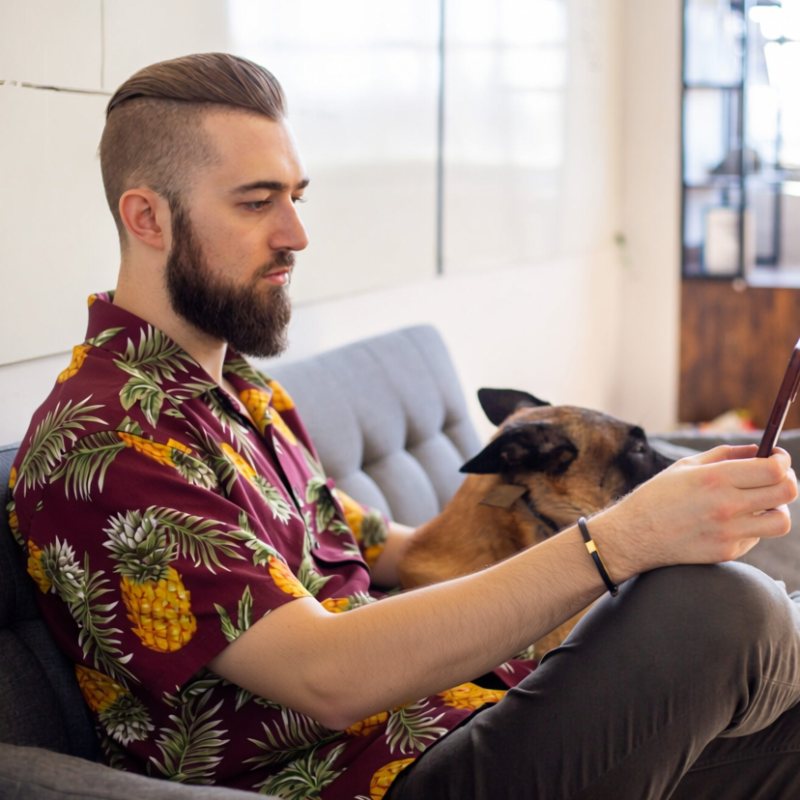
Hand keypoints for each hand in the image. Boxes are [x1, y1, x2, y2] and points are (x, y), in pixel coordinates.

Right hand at [594, 445, 797, 580]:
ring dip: (776, 509)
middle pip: (786, 492)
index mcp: (715, 478)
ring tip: (759, 504)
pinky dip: (751, 527)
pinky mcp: (727, 552)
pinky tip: (729, 522)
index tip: (778, 458)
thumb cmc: (656, 497)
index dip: (782, 460)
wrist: (633, 536)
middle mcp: (726, 506)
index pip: (773, 469)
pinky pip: (756, 537)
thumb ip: (726, 455)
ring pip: (781, 521)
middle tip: (776, 478)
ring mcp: (729, 532)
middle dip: (788, 481)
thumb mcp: (685, 466)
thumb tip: (759, 451)